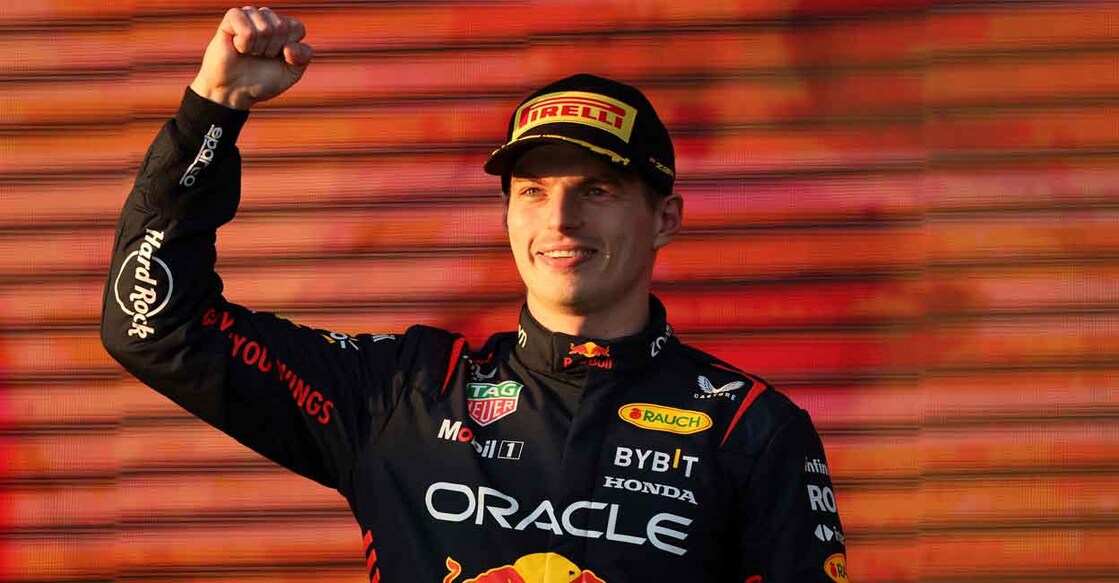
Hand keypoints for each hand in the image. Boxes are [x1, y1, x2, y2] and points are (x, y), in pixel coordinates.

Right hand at [189, 6, 312, 109]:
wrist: (235, 91)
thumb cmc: (263, 80)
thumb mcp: (292, 72)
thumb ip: (302, 57)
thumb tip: (289, 47)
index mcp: (285, 27)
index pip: (298, 28)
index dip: (290, 50)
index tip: (279, 57)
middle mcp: (268, 17)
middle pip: (282, 27)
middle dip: (272, 49)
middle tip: (260, 56)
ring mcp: (250, 15)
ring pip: (265, 29)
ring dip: (258, 48)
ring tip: (249, 52)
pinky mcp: (233, 17)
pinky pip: (248, 31)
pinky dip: (244, 45)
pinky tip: (238, 47)